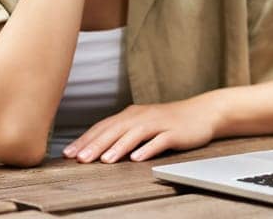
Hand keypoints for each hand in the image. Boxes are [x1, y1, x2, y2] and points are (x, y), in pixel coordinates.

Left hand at [63, 99, 219, 162]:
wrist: (203, 112)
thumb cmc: (170, 121)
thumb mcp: (143, 124)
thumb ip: (123, 133)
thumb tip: (99, 148)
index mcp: (131, 115)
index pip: (103, 127)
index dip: (85, 139)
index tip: (69, 153)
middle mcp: (142, 116)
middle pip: (115, 130)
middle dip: (96, 145)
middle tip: (80, 159)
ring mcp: (159, 123)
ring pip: (134, 134)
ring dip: (118, 147)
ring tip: (104, 160)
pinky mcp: (174, 132)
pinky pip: (159, 140)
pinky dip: (147, 149)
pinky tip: (137, 158)